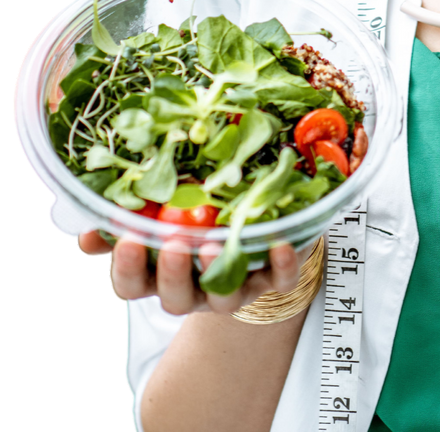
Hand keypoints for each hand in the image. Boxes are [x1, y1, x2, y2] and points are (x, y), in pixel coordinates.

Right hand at [78, 229, 319, 317]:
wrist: (258, 226)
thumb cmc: (200, 216)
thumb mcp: (160, 210)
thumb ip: (127, 216)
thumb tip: (89, 226)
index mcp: (161, 273)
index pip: (132, 284)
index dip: (126, 268)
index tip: (127, 239)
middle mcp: (195, 288)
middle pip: (174, 298)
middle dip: (171, 274)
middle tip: (171, 245)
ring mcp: (234, 288)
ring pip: (223, 297)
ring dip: (216, 273)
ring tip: (213, 246)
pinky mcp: (273, 279)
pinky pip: (279, 281)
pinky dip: (280, 265)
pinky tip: (280, 245)